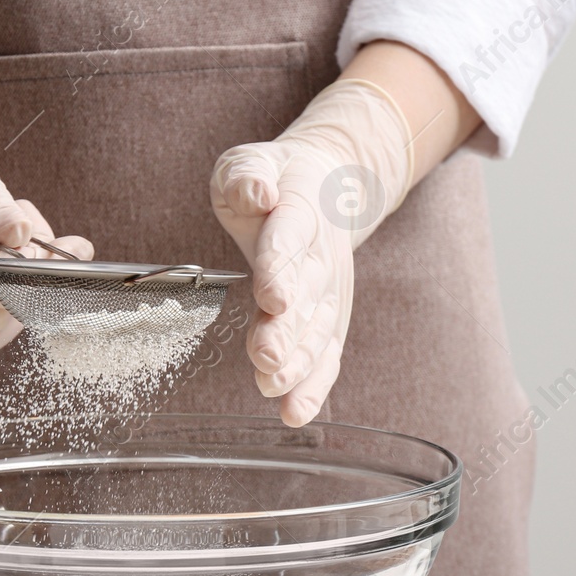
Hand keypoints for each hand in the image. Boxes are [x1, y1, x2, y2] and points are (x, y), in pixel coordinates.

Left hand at [211, 78, 413, 425]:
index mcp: (300, 212)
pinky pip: (325, 356)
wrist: (327, 188)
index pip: (289, 241)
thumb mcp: (251, 162)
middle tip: (267, 358)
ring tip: (272, 387)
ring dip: (297, 363)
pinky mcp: (327, 318)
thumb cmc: (275, 179)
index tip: (273, 298)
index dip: (281, 269)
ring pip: (317, 331)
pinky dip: (313, 386)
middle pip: (307, 296)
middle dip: (288, 330)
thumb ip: (247, 176)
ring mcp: (328, 291)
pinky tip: (295, 413)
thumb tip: (259, 193)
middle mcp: (320, 257)